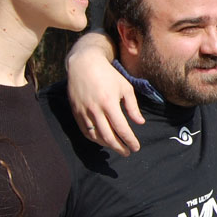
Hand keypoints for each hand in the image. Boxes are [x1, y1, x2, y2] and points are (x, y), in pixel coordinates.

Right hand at [67, 35, 142, 155]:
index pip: (121, 129)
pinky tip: (103, 141)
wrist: (84, 64)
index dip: (130, 141)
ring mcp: (83, 112)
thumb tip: (140, 123)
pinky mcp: (76, 112)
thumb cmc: (108, 75)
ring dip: (107, 145)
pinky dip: (94, 139)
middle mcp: (95, 110)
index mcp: (109, 103)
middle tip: (128, 152)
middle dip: (119, 147)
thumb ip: (132, 107)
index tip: (136, 147)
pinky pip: (85, 131)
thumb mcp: (125, 88)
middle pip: (108, 137)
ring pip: (95, 136)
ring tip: (117, 147)